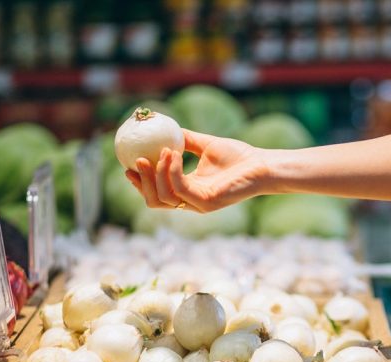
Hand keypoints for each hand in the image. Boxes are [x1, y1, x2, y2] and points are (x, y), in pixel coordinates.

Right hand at [126, 129, 269, 212]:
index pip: (158, 193)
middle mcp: (191, 202)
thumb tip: (166, 127)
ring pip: (163, 197)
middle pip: (155, 201)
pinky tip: (172, 153)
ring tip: (159, 152)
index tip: (128, 165)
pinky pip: (179, 187)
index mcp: (189, 191)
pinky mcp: (206, 202)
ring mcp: (198, 204)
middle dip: (141, 183)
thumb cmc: (239, 156)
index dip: (141, 183)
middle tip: (135, 161)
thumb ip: (186, 140)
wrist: (261, 164)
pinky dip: (172, 170)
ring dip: (157, 173)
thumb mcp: (205, 145)